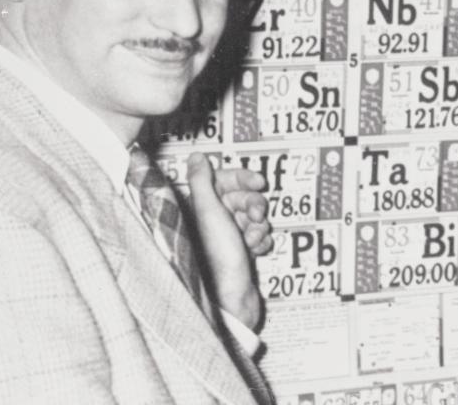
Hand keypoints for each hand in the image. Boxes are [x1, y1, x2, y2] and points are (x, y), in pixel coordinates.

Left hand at [187, 153, 271, 330]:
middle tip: (255, 215)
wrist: (232, 300)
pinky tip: (256, 251)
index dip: (243, 178)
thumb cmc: (219, 258)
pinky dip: (261, 241)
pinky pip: (258, 236)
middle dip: (253, 204)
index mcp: (201, 209)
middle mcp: (212, 222)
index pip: (224, 180)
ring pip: (252, 216)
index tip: (259, 182)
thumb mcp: (209, 212)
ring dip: (258, 224)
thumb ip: (202, 181)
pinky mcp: (240, 253)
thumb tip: (197, 156)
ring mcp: (227, 238)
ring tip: (251, 239)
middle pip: (241, 197)